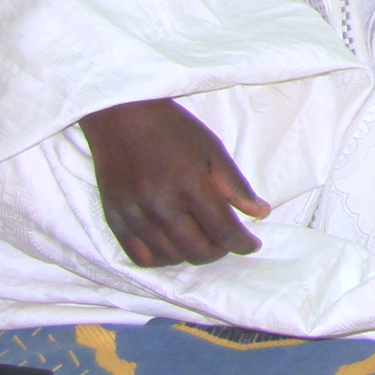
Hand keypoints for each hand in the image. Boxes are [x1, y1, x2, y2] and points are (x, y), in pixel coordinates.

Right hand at [80, 98, 271, 266]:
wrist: (121, 116)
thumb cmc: (172, 129)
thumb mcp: (212, 149)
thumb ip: (235, 185)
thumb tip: (261, 213)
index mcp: (190, 184)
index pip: (223, 230)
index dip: (242, 243)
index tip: (252, 245)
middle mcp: (161, 205)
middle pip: (198, 251)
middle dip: (220, 250)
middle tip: (226, 239)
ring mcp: (135, 216)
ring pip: (171, 258)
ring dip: (192, 254)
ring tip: (201, 238)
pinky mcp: (114, 221)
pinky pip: (141, 258)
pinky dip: (161, 259)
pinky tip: (173, 246)